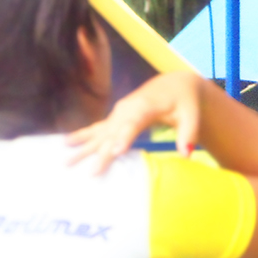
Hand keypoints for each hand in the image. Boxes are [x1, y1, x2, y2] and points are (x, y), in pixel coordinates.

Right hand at [67, 71, 203, 173]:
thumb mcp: (192, 115)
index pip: (134, 122)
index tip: (116, 151)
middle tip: (90, 172)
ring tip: (65, 161)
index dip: (125, 136)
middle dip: (101, 152)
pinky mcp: (116, 117)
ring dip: (83, 147)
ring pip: (100, 132)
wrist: (176, 85)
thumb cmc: (185, 101)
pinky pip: (97, 128)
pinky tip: (65, 143)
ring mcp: (120, 112)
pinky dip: (82, 136)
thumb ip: (189, 133)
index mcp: (147, 106)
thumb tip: (186, 153)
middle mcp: (129, 108)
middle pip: (113, 132)